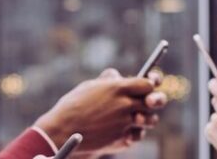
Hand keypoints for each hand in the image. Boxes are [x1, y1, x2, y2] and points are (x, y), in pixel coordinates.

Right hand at [33, 68, 167, 154]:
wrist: (61, 131)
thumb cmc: (73, 105)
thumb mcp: (89, 86)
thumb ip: (108, 80)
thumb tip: (118, 76)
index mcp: (118, 88)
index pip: (148, 83)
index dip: (151, 83)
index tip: (150, 83)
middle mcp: (125, 105)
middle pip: (154, 101)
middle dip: (155, 101)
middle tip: (152, 101)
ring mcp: (124, 124)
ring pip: (150, 120)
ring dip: (147, 118)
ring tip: (138, 116)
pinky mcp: (121, 140)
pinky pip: (138, 135)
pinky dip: (135, 133)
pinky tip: (128, 129)